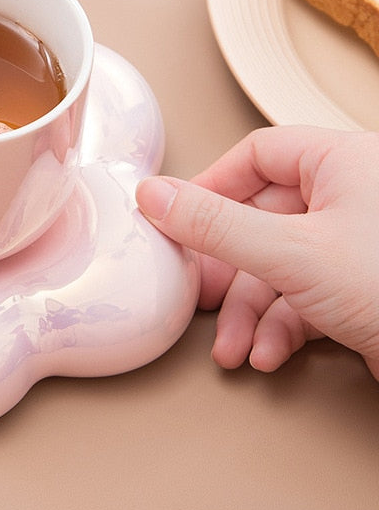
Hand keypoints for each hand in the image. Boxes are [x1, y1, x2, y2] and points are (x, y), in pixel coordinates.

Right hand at [135, 126, 378, 380]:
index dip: (211, 185)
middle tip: (200, 293)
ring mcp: (358, 246)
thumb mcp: (292, 253)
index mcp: (344, 161)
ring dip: (250, 312)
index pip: (257, 154)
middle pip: (262, 219)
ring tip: (233, 346)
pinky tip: (269, 354)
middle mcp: (352, 197)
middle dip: (229, 271)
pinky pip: (306, 296)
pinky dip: (282, 328)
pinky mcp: (364, 289)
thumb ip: (215, 224)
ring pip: (281, 265)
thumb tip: (153, 195)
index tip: (176, 217)